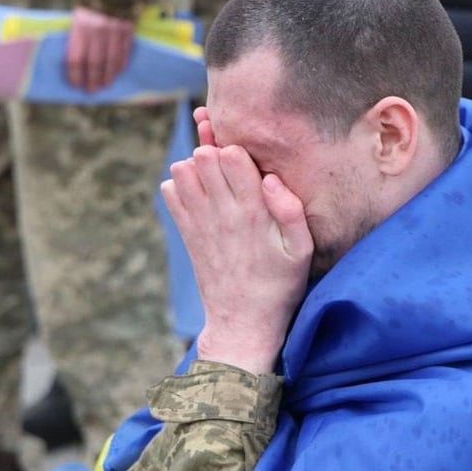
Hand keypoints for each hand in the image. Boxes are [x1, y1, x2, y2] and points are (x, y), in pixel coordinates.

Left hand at [65, 7, 133, 91]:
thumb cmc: (89, 1)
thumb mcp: (78, 16)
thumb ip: (78, 36)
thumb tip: (77, 61)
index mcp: (80, 27)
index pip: (76, 59)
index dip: (75, 75)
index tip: (75, 84)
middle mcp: (97, 31)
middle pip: (95, 64)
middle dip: (93, 80)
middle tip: (92, 91)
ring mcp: (114, 31)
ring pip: (111, 61)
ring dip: (108, 76)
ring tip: (105, 84)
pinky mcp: (128, 29)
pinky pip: (124, 52)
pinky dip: (120, 64)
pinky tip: (117, 71)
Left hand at [161, 111, 312, 374]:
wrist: (244, 322)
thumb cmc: (280, 284)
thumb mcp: (301, 252)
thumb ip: (291, 211)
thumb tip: (271, 178)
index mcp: (252, 212)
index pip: (231, 156)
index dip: (237, 147)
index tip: (247, 155)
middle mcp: (222, 213)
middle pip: (203, 156)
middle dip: (214, 149)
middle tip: (228, 159)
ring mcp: (200, 223)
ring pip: (183, 170)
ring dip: (196, 166)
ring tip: (214, 176)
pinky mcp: (187, 234)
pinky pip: (170, 193)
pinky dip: (179, 186)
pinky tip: (199, 193)